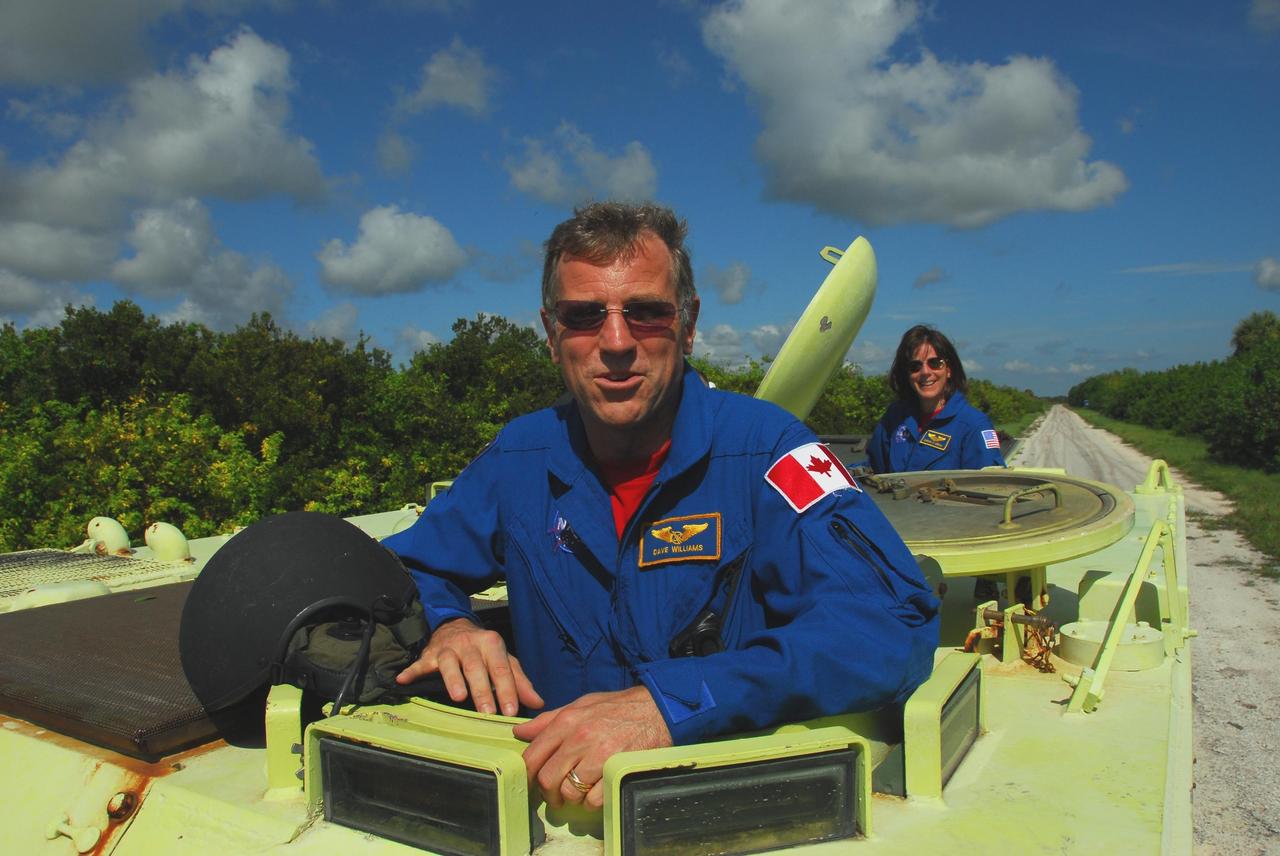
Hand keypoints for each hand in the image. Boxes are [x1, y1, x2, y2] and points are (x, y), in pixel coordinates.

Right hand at [396, 617, 543, 716]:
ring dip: (453, 679)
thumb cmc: (484, 651)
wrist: (455, 627)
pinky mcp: (429, 654)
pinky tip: (403, 680)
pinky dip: (411, 671)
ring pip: (450, 663)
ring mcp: (448, 648)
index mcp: (492, 643)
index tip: (512, 711)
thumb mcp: (504, 660)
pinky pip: (419, 663)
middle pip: (477, 668)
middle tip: (488, 713)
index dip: (508, 690)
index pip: (502, 668)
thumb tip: (538, 703)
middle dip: (482, 691)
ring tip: (457, 698)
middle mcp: (470, 644)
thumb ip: (520, 681)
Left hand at [512, 685, 671, 809]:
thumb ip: (549, 720)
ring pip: (570, 793)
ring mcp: (599, 756)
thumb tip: (520, 733)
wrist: (657, 709)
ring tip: (579, 792)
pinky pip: (594, 800)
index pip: (533, 756)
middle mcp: (580, 738)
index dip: (527, 775)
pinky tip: (597, 792)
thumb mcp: (581, 704)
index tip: (531, 782)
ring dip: (572, 799)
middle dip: (548, 793)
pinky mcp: (617, 771)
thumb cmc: (617, 707)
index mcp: (567, 721)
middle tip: (555, 795)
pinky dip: (592, 802)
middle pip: (548, 779)